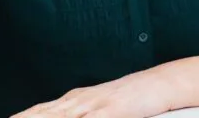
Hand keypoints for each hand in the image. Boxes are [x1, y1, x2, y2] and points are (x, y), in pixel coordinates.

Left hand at [11, 70, 174, 117]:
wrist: (161, 83)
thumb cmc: (134, 98)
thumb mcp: (102, 109)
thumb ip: (83, 115)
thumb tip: (59, 114)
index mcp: (74, 100)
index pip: (37, 112)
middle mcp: (79, 101)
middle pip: (41, 115)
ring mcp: (93, 106)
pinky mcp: (110, 112)